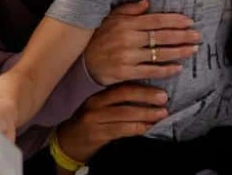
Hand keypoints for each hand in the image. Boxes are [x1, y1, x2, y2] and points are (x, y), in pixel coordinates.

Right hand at [55, 83, 169, 162]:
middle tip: (164, 100)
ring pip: (124, 114)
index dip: (143, 88)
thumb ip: (117, 101)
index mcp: (98, 95)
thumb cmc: (88, 123)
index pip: (122, 87)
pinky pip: (121, 130)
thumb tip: (146, 96)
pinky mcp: (96, 135)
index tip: (160, 90)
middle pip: (124, 97)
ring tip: (161, 115)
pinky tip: (147, 128)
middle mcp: (95, 105)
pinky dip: (137, 128)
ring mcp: (95, 120)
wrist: (67, 142)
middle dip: (147, 98)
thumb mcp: (99, 108)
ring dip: (146, 114)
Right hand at [84, 0, 200, 85]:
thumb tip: (148, 1)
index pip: (156, 21)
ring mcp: (127, 56)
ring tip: (193, 50)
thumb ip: (129, 10)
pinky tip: (178, 68)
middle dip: (182, 36)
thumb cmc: (99, 37)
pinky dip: (166, 70)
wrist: (82, 62)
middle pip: (161, 36)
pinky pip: (150, 71)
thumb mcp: (110, 18)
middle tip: (197, 36)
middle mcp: (128, 38)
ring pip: (159, 53)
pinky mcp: (125, 72)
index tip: (189, 21)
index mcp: (127, 24)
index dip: (174, 21)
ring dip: (179, 52)